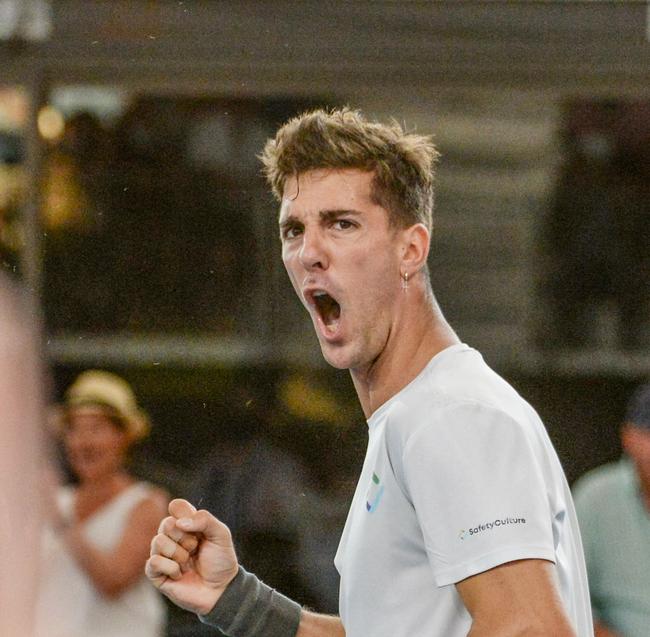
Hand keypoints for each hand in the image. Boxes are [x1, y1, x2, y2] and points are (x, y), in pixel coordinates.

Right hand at [146, 498, 238, 614]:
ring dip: (178, 553)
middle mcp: (172, 537)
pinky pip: (153, 562)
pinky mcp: (157, 574)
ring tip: (188, 562)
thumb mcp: (221, 534)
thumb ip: (204, 520)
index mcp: (187, 524)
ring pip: (158, 541)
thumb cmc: (221, 560)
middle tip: (195, 548)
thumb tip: (179, 522)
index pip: (176, 506)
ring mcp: (163, 555)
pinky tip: (180, 574)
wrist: (221, 589)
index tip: (197, 527)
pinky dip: (170, 567)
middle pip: (166, 523)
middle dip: (184, 537)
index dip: (185, 513)